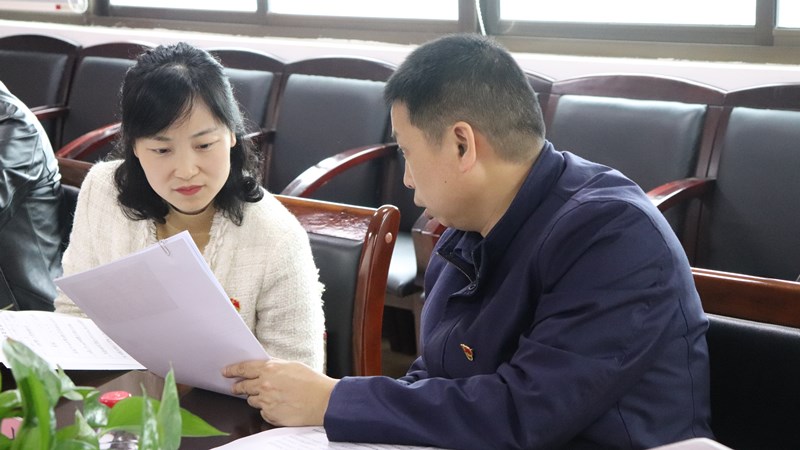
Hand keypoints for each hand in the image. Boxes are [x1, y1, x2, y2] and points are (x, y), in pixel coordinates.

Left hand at [222, 358, 337, 425]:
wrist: (323, 401)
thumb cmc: (312, 382)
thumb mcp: (293, 365)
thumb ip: (275, 365)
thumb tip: (265, 366)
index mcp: (270, 369)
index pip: (244, 368)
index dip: (232, 370)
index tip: (226, 372)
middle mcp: (265, 385)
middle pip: (243, 386)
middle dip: (238, 387)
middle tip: (235, 387)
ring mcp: (266, 401)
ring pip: (251, 400)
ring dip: (256, 397)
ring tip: (268, 396)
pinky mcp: (270, 415)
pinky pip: (262, 411)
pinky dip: (267, 408)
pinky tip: (278, 405)